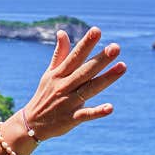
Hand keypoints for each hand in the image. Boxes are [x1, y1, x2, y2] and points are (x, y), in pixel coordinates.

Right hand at [24, 26, 126, 140]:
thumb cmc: (44, 95)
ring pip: (89, 89)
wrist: (31, 124)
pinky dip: (97, 112)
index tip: (97, 30)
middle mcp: (64, 86)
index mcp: (59, 74)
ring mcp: (68, 103)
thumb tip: (62, 32)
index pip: (74, 56)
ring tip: (123, 67)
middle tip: (116, 47)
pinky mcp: (70, 119)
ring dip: (106, 79)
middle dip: (100, 60)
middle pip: (85, 71)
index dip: (85, 44)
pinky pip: (85, 115)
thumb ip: (59, 54)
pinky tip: (110, 108)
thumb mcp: (49, 74)